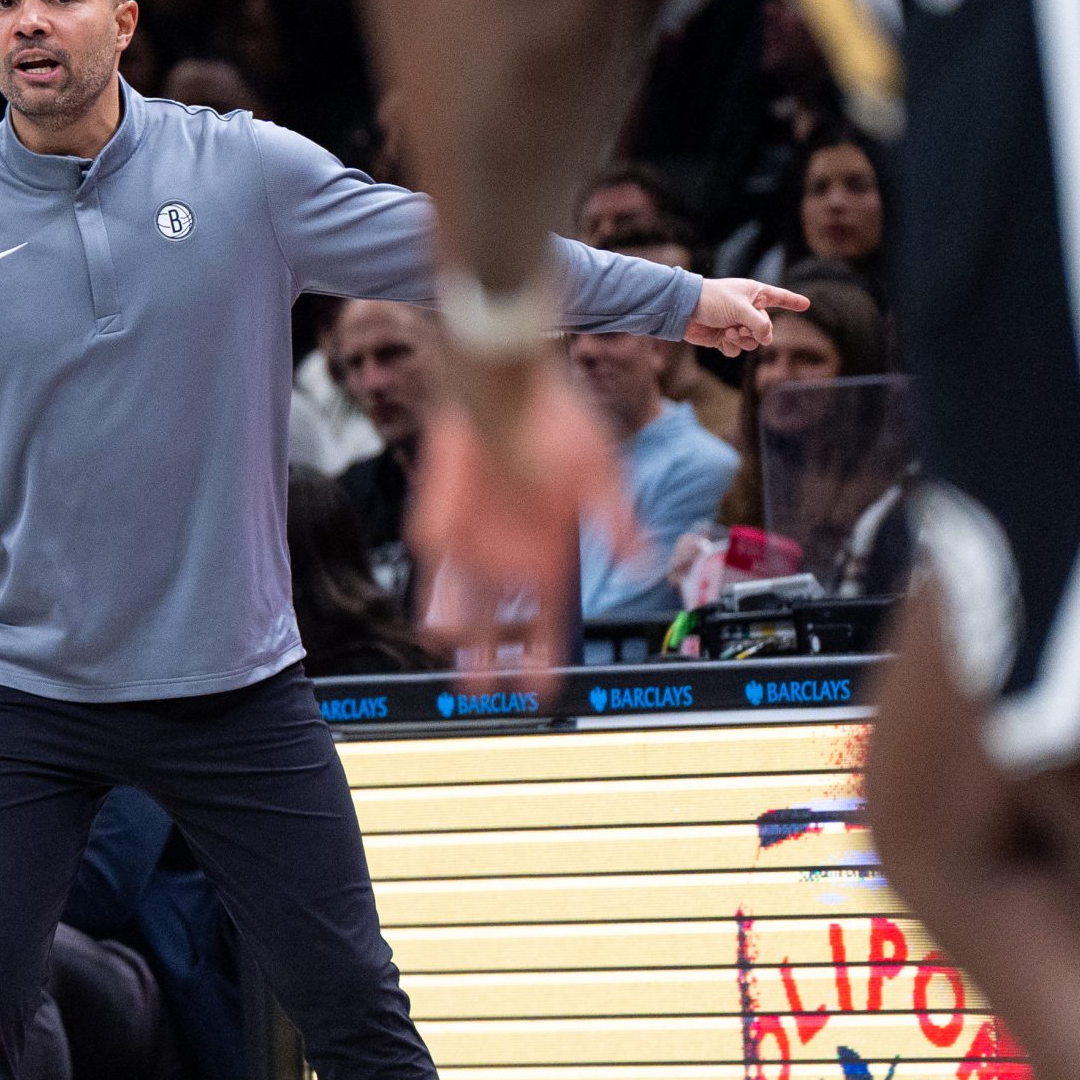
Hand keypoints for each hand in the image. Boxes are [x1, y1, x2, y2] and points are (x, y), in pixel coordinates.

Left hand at [408, 356, 635, 690]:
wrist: (502, 382)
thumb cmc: (556, 421)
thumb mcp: (599, 474)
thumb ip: (617, 522)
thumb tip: (645, 564)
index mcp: (550, 552)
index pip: (547, 620)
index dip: (546, 656)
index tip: (544, 691)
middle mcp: (510, 554)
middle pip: (500, 626)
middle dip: (495, 664)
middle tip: (493, 697)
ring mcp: (473, 542)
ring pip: (464, 609)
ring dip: (464, 642)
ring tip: (466, 677)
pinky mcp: (440, 523)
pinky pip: (434, 577)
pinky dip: (437, 602)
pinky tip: (441, 628)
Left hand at [684, 278, 808, 357]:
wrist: (683, 310)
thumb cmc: (712, 300)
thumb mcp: (741, 309)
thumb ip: (760, 325)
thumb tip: (767, 340)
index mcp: (754, 294)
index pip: (779, 297)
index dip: (792, 301)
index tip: (806, 305)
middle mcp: (747, 309)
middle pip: (765, 329)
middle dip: (755, 332)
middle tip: (740, 327)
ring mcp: (736, 324)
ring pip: (752, 342)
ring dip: (742, 340)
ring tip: (728, 332)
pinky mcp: (723, 337)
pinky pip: (737, 349)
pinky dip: (730, 347)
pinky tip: (720, 339)